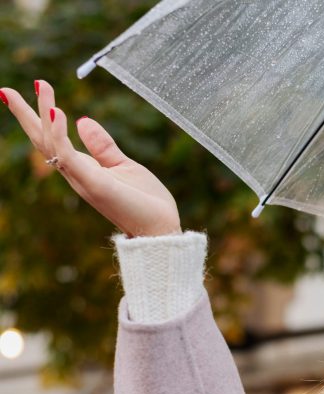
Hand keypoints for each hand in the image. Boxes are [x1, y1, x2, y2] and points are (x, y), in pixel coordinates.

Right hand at [1, 79, 181, 237]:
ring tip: (41, 85)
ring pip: (53, 143)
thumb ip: (102, 146)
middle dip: (24, 114)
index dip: (39, 117)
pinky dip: (61, 134)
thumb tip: (82, 120)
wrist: (160, 228)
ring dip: (45, 113)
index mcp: (82, 169)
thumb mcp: (123, 166)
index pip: (52, 140)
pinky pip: (69, 156)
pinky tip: (59, 113)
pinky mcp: (94, 184)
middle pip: (43, 140)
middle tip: (5, 89)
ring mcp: (82, 179)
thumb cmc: (145, 202)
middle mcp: (76, 174)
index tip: (30, 90)